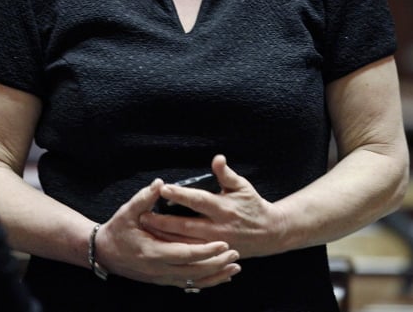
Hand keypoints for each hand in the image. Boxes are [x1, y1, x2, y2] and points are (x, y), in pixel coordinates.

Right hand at [93, 178, 240, 289]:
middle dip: (217, 263)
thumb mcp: (127, 212)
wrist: (104, 253)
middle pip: (195, 270)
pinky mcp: (164, 280)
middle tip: (236, 254)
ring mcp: (162, 277)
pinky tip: (220, 277)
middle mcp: (160, 269)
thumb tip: (160, 183)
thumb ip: (144, 198)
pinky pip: (190, 284)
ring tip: (235, 266)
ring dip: (216, 274)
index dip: (206, 250)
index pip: (186, 253)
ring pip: (195, 281)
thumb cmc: (116, 230)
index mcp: (153, 252)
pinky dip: (207, 281)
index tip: (223, 244)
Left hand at [140, 155, 288, 258]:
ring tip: (146, 229)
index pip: (198, 200)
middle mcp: (218, 228)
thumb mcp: (242, 186)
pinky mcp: (214, 255)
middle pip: (186, 226)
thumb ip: (226, 174)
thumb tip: (217, 158)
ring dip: (165, 237)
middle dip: (164, 221)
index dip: (180, 195)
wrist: (270, 233)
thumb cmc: (252, 205)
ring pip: (186, 243)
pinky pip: (192, 254)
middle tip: (143, 215)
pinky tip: (160, 243)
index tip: (162, 188)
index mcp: (223, 208)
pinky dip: (175, 248)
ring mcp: (216, 245)